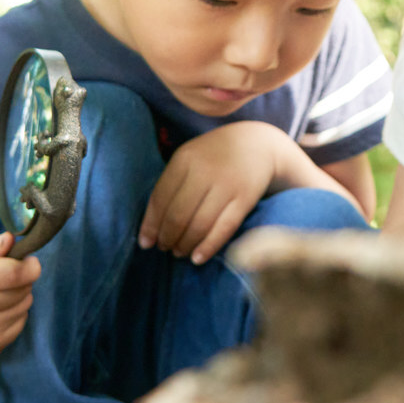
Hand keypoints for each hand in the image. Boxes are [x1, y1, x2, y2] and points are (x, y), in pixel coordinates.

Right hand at [0, 229, 40, 359]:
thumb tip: (10, 241)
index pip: (11, 273)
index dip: (29, 265)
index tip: (31, 260)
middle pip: (21, 290)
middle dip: (24, 278)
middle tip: (11, 273)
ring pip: (24, 306)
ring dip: (20, 295)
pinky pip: (20, 323)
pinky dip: (15, 313)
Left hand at [140, 121, 289, 264]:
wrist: (257, 144)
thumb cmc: (214, 157)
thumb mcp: (190, 159)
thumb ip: (170, 186)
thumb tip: (149, 230)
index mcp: (184, 159)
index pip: (160, 198)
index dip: (150, 225)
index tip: (146, 243)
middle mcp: (204, 171)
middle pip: (178, 214)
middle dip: (168, 237)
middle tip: (165, 248)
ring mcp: (226, 184)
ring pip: (200, 224)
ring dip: (185, 245)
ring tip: (180, 252)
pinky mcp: (245, 198)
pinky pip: (224, 228)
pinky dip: (208, 247)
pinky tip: (198, 258)